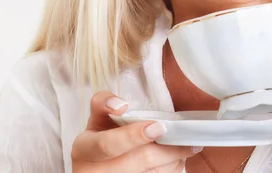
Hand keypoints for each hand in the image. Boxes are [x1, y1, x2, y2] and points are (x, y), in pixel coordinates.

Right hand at [71, 91, 200, 171]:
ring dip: (173, 161)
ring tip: (187, 148)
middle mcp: (95, 171)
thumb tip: (121, 105)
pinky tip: (178, 160)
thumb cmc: (99, 138)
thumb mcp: (96, 120)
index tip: (157, 126)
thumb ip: (105, 104)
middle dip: (166, 151)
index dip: (132, 136)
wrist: (93, 168)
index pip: (107, 144)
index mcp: (85, 149)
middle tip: (186, 141)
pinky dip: (170, 170)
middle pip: (138, 161)